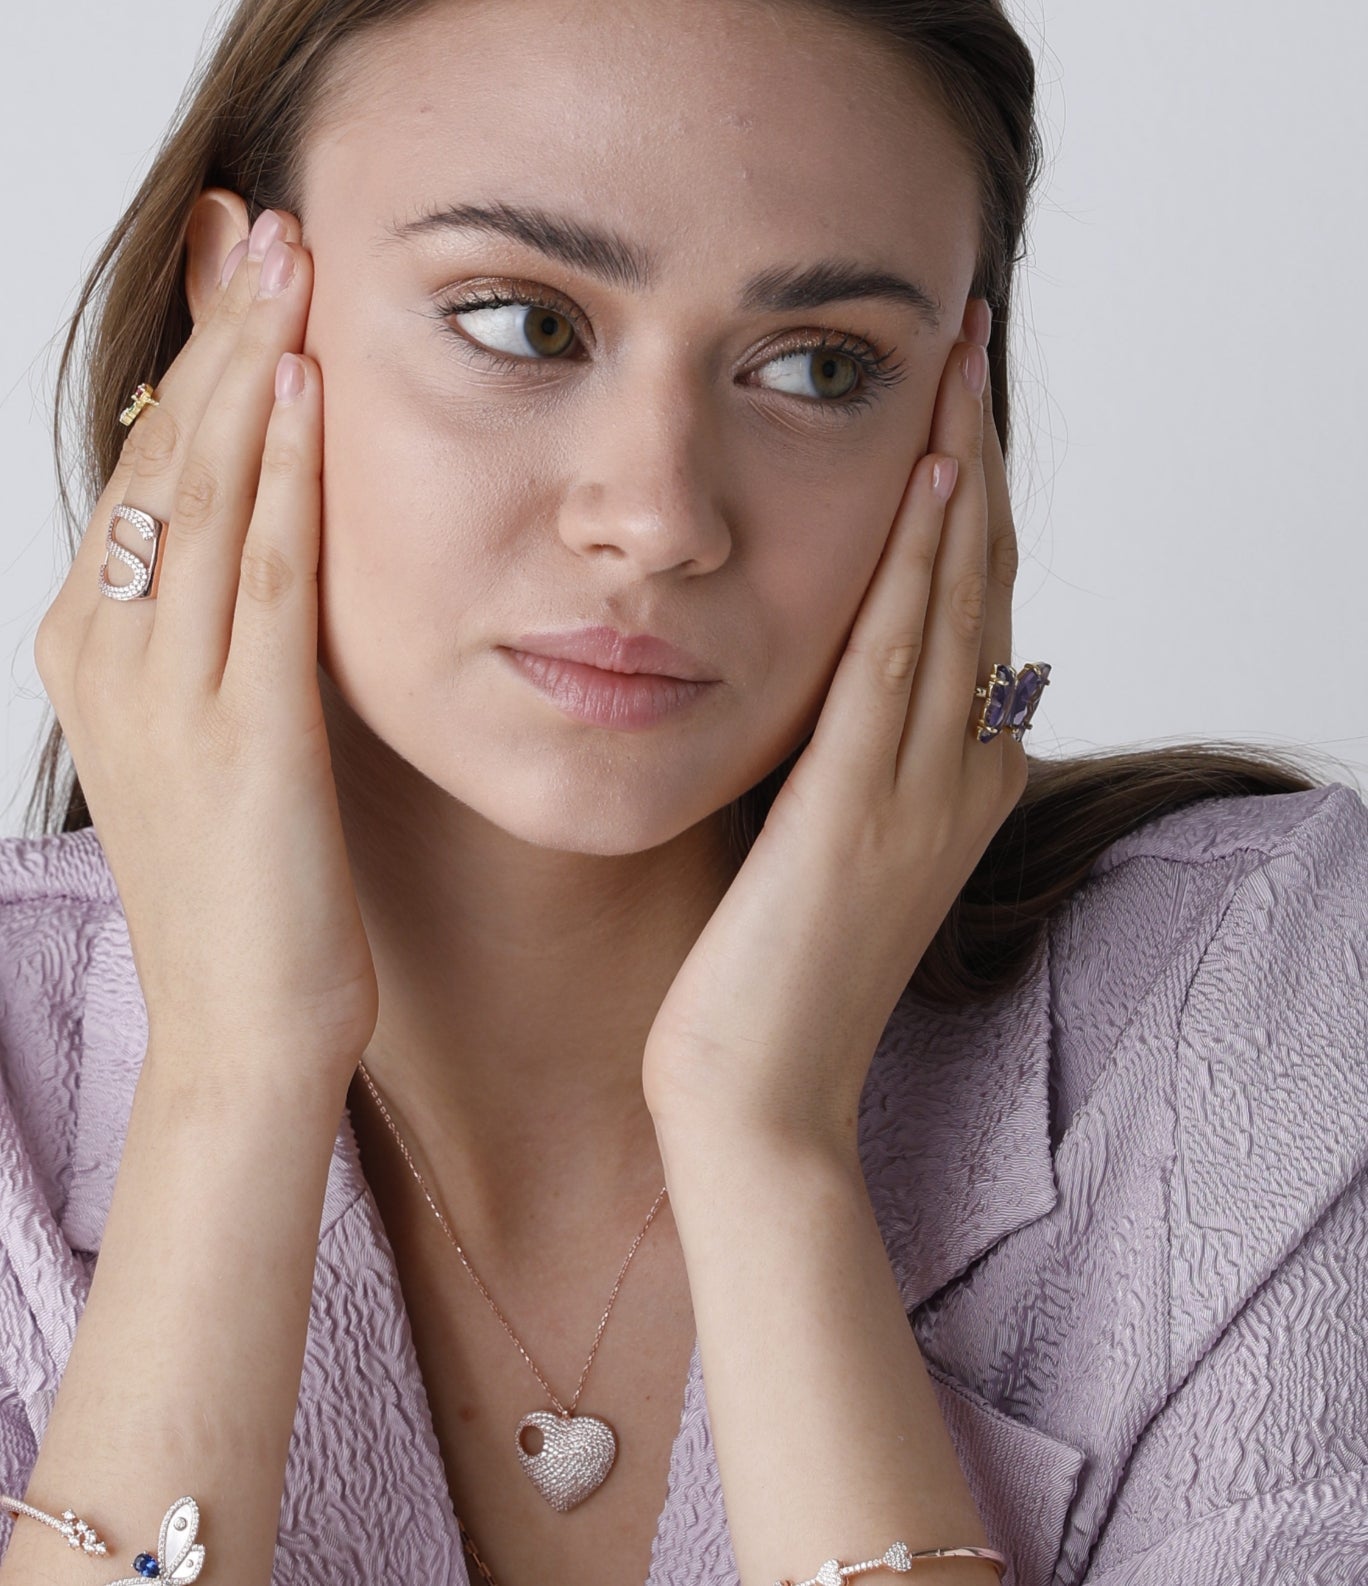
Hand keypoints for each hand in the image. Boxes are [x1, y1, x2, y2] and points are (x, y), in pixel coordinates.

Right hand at [33, 209, 377, 1086]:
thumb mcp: (218, 744)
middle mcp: (110, 656)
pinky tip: (307, 393)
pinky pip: (259, 577)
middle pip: (161, 457)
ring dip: (247, 366)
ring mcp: (165, 693)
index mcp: (99, 652)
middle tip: (260, 223)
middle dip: (215, 332)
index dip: (196, 364)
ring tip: (283, 259)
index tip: (240, 272)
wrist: (247, 1032)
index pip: (147, 474)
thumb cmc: (250, 894)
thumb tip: (260, 548)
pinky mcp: (241, 735)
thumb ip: (224, 645)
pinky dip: (280, 478)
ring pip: (200, 493)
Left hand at [641, 301, 1025, 1145]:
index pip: (969, 606)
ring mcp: (924, 792)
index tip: (947, 399)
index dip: (968, 495)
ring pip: (959, 599)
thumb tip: (811, 676)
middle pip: (981, 578)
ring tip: (958, 363)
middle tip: (965, 338)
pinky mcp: (862, 812)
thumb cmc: (764, 976)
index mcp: (948, 776)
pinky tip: (928, 480)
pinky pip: (901, 662)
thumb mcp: (810, 840)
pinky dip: (922, 566)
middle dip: (977, 451)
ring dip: (963, 473)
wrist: (757, 1098)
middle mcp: (959, 770)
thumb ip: (828, 755)